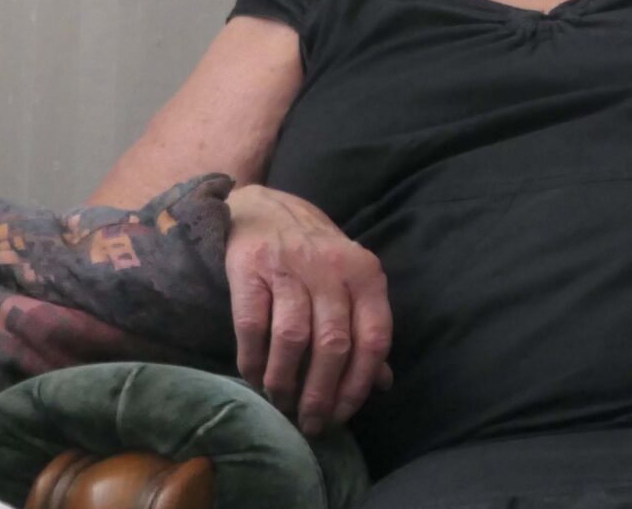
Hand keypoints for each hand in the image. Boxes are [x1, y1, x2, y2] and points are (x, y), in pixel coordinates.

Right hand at [224, 183, 391, 434]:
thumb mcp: (351, 284)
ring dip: (286, 381)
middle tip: (310, 422)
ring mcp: (290, 268)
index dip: (359, 384)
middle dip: (321, 393)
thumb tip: (382, 383)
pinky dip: (254, 360)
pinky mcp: (249, 271)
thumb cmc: (316, 256)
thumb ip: (366, 330)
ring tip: (281, 404)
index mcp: (367, 275)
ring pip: (293, 339)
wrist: (265, 209)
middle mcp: (333, 270)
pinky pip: (252, 327)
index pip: (374, 338)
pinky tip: (254, 379)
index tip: (343, 415)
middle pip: (334, 344)